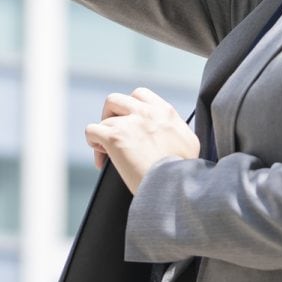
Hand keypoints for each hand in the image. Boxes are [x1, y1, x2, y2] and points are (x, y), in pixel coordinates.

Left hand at [85, 87, 200, 194]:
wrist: (174, 186)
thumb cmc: (184, 171)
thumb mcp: (189, 142)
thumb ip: (176, 129)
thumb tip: (169, 133)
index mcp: (164, 111)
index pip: (140, 95)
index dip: (130, 108)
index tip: (130, 123)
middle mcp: (146, 112)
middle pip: (115, 100)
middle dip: (110, 115)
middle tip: (114, 132)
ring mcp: (129, 124)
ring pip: (104, 119)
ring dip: (103, 134)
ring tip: (107, 151)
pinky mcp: (115, 138)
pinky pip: (92, 131)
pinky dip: (93, 142)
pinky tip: (102, 157)